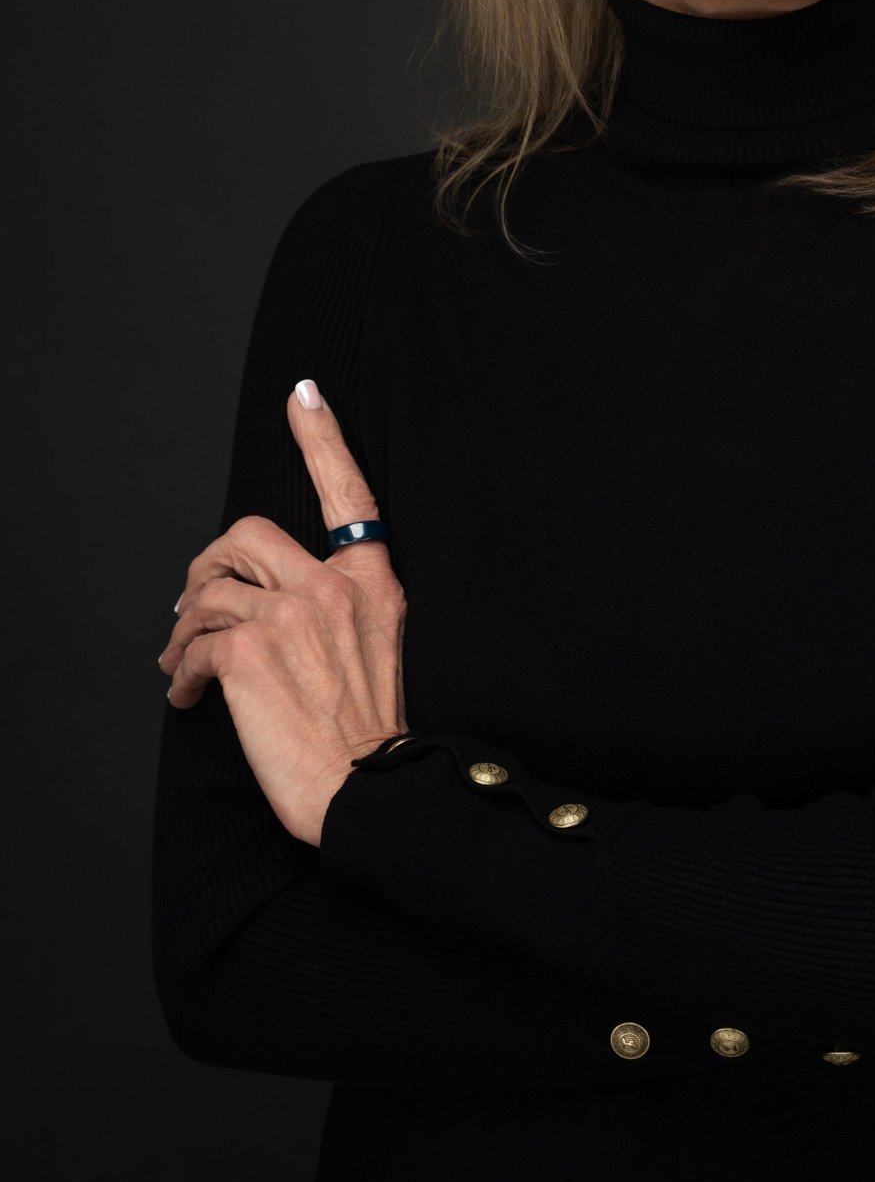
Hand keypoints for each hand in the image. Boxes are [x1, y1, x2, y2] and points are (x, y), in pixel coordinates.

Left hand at [158, 379, 406, 845]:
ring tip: (182, 665)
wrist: (375, 789)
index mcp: (373, 581)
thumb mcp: (387, 649)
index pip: (349, 491)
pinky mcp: (249, 652)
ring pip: (210, 590)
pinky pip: (193, 643)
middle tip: (197, 602)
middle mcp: (332, 585)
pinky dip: (179, 672)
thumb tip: (281, 600)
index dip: (323, 436)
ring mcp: (290, 615)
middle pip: (247, 535)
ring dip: (185, 629)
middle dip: (210, 566)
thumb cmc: (380, 735)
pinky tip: (188, 697)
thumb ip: (347, 609)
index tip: (303, 392)